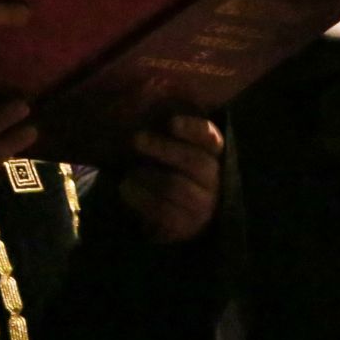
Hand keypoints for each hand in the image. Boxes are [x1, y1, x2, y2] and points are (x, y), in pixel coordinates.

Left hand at [119, 114, 223, 242]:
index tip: (172, 122)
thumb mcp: (163, 150)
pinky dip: (140, 197)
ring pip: (177, 186)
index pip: (210, 138)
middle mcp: (214, 179)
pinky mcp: (188, 226)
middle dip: (164, 148)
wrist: (159, 213)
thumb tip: (141, 113)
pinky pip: (164, 210)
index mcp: (210, 155)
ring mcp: (204, 205)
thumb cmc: (160, 170)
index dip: (194, 130)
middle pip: (195, 161)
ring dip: (148, 176)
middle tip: (136, 139)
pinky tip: (125, 187)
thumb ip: (160, 134)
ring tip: (129, 172)